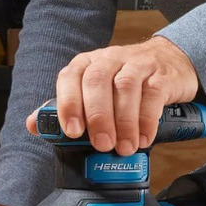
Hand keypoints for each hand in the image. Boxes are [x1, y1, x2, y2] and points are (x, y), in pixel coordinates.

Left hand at [26, 37, 198, 155]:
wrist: (170, 62)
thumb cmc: (127, 81)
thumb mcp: (95, 91)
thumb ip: (67, 107)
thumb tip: (35, 125)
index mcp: (87, 64)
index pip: (71, 77)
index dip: (69, 103)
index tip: (72, 131)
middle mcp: (110, 59)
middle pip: (97, 80)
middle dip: (97, 115)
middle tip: (102, 144)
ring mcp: (137, 64)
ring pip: (125, 86)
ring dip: (124, 121)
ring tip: (125, 146)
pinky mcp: (161, 74)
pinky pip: (153, 93)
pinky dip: (148, 119)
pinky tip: (144, 137)